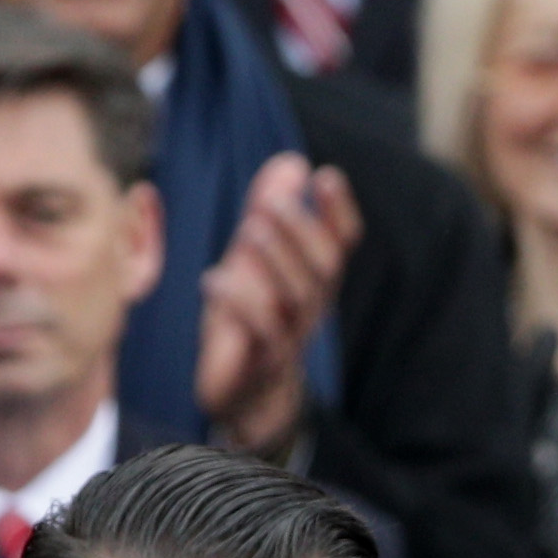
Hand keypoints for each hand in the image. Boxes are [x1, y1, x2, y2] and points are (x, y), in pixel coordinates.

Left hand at [196, 154, 356, 456]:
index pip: (343, 244)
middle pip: (324, 268)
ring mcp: (291, 337)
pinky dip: (241, 304)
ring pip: (299, 298)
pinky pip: (263, 334)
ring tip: (250, 229)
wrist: (247, 395)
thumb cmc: (252, 319)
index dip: (339, 212)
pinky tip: (214, 279)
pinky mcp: (264, 365)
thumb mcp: (256, 259)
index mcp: (314, 280)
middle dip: (302, 231)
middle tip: (271, 202)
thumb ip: (271, 210)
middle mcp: (310, 307)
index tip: (325, 176)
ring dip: (277, 260)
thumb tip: (291, 162)